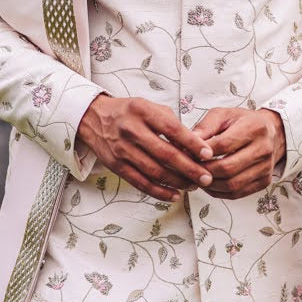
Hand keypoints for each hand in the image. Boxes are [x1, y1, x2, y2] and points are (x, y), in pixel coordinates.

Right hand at [77, 95, 214, 201]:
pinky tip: (174, 195)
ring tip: (193, 186)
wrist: (93, 118)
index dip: (192, 143)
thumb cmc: (128, 112)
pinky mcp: (116, 166)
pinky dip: (159, 192)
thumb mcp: (148, 106)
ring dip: (177, 182)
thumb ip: (169, 122)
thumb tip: (194, 144)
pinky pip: (141, 183)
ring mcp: (122, 149)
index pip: (172, 129)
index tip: (208, 154)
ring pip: (155, 171)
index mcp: (142, 111)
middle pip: (165, 154)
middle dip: (189, 168)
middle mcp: (131, 130)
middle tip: (207, 177)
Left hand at [191, 108, 285, 200]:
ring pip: (232, 184)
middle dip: (204, 170)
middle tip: (189, 168)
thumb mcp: (223, 115)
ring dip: (210, 184)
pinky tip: (209, 184)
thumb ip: (205, 127)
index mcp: (254, 128)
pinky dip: (219, 192)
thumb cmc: (242, 121)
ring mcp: (266, 168)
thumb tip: (187, 144)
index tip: (188, 153)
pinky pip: (237, 193)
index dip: (203, 152)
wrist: (270, 132)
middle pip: (228, 168)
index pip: (224, 145)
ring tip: (197, 176)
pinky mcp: (264, 182)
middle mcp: (264, 149)